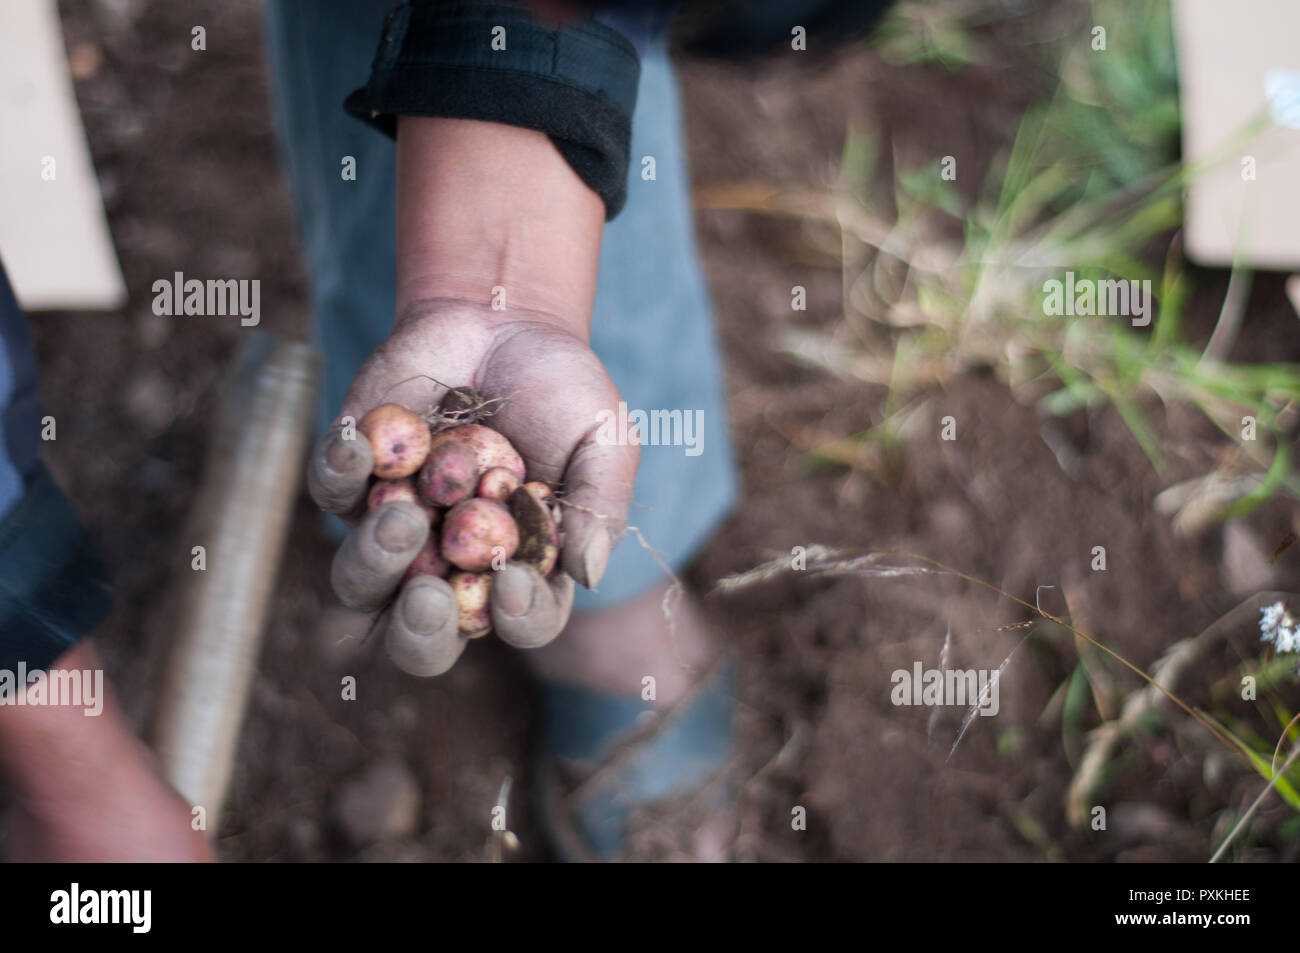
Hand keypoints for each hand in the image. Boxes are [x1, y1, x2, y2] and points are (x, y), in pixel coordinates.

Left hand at [308, 299, 638, 674]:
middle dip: (419, 633)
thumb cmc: (562, 389)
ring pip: (358, 585)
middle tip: (426, 597)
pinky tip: (360, 445)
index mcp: (521, 570)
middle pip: (420, 642)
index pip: (521, 622)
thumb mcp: (605, 439)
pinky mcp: (351, 480)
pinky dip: (339, 476)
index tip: (513, 581)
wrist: (502, 320)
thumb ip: (601, 505)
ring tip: (401, 514)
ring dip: (373, 563)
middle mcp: (451, 566)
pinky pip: (329, 495)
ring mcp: (396, 528)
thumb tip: (586, 574)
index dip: (518, 618)